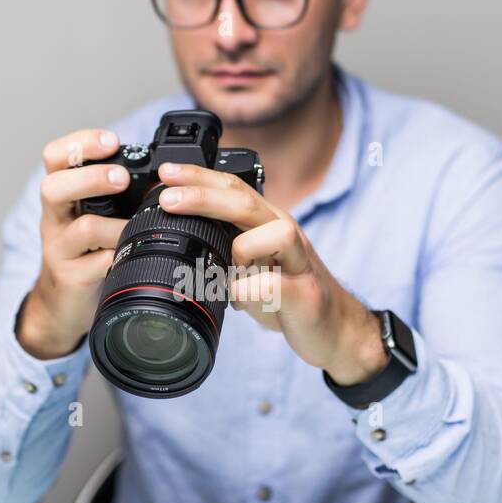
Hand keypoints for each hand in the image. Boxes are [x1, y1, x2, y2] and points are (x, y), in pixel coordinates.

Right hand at [17, 129, 129, 359]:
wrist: (63, 303)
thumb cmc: (86, 251)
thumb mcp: (94, 215)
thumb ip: (115, 194)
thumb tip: (166, 172)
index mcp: (63, 195)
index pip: (56, 156)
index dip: (80, 142)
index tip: (112, 140)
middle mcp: (55, 218)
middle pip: (54, 186)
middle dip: (92, 178)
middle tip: (123, 178)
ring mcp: (60, 249)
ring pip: (82, 228)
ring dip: (116, 225)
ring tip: (134, 227)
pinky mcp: (71, 277)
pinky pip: (97, 264)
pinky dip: (119, 257)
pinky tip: (131, 256)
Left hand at [156, 162, 388, 385]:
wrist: (335, 329)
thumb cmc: (287, 296)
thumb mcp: (251, 267)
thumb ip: (225, 250)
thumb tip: (179, 242)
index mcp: (267, 222)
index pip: (233, 188)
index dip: (200, 177)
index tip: (166, 173)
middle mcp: (285, 232)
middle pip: (245, 202)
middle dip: (203, 196)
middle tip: (168, 198)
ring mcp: (299, 261)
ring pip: (274, 233)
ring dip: (240, 250)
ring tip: (224, 274)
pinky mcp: (304, 293)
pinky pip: (273, 284)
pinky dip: (248, 293)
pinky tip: (238, 303)